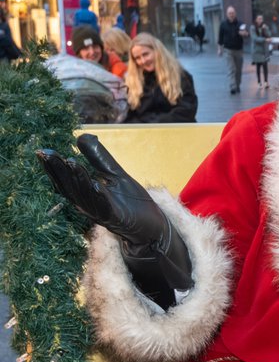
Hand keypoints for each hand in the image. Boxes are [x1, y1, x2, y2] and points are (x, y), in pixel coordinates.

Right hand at [37, 134, 191, 307]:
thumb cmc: (132, 202)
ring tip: (71, 162)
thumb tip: (80, 136)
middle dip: (58, 170)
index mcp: (85, 194)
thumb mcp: (115, 175)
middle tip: (47, 154)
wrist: (152, 225)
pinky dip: (100, 196)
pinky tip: (96, 184)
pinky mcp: (116, 218)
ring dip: (78, 179)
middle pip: (69, 187)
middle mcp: (88, 204)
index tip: (42, 151)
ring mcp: (101, 212)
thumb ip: (99, 158)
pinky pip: (105, 208)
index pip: (64, 180)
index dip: (53, 166)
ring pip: (85, 196)